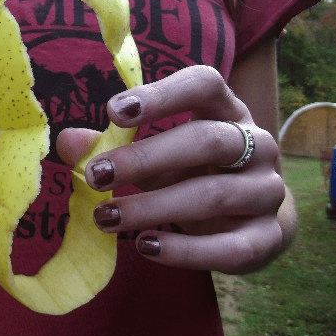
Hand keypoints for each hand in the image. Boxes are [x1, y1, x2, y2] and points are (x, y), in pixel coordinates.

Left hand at [57, 65, 287, 274]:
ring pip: (213, 195)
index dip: (161, 95)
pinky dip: (184, 251)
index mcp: (226, 110)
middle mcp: (256, 144)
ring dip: (152, 207)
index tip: (113, 112)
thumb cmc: (193, 171)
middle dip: (146, 158)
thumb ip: (112, 146)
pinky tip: (144, 246)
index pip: (204, 84)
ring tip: (105, 217)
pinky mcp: (268, 237)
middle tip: (96, 175)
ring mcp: (266, 190)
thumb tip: (67, 142)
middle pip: (207, 140)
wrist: (252, 216)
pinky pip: (230, 247)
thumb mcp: (155, 153)